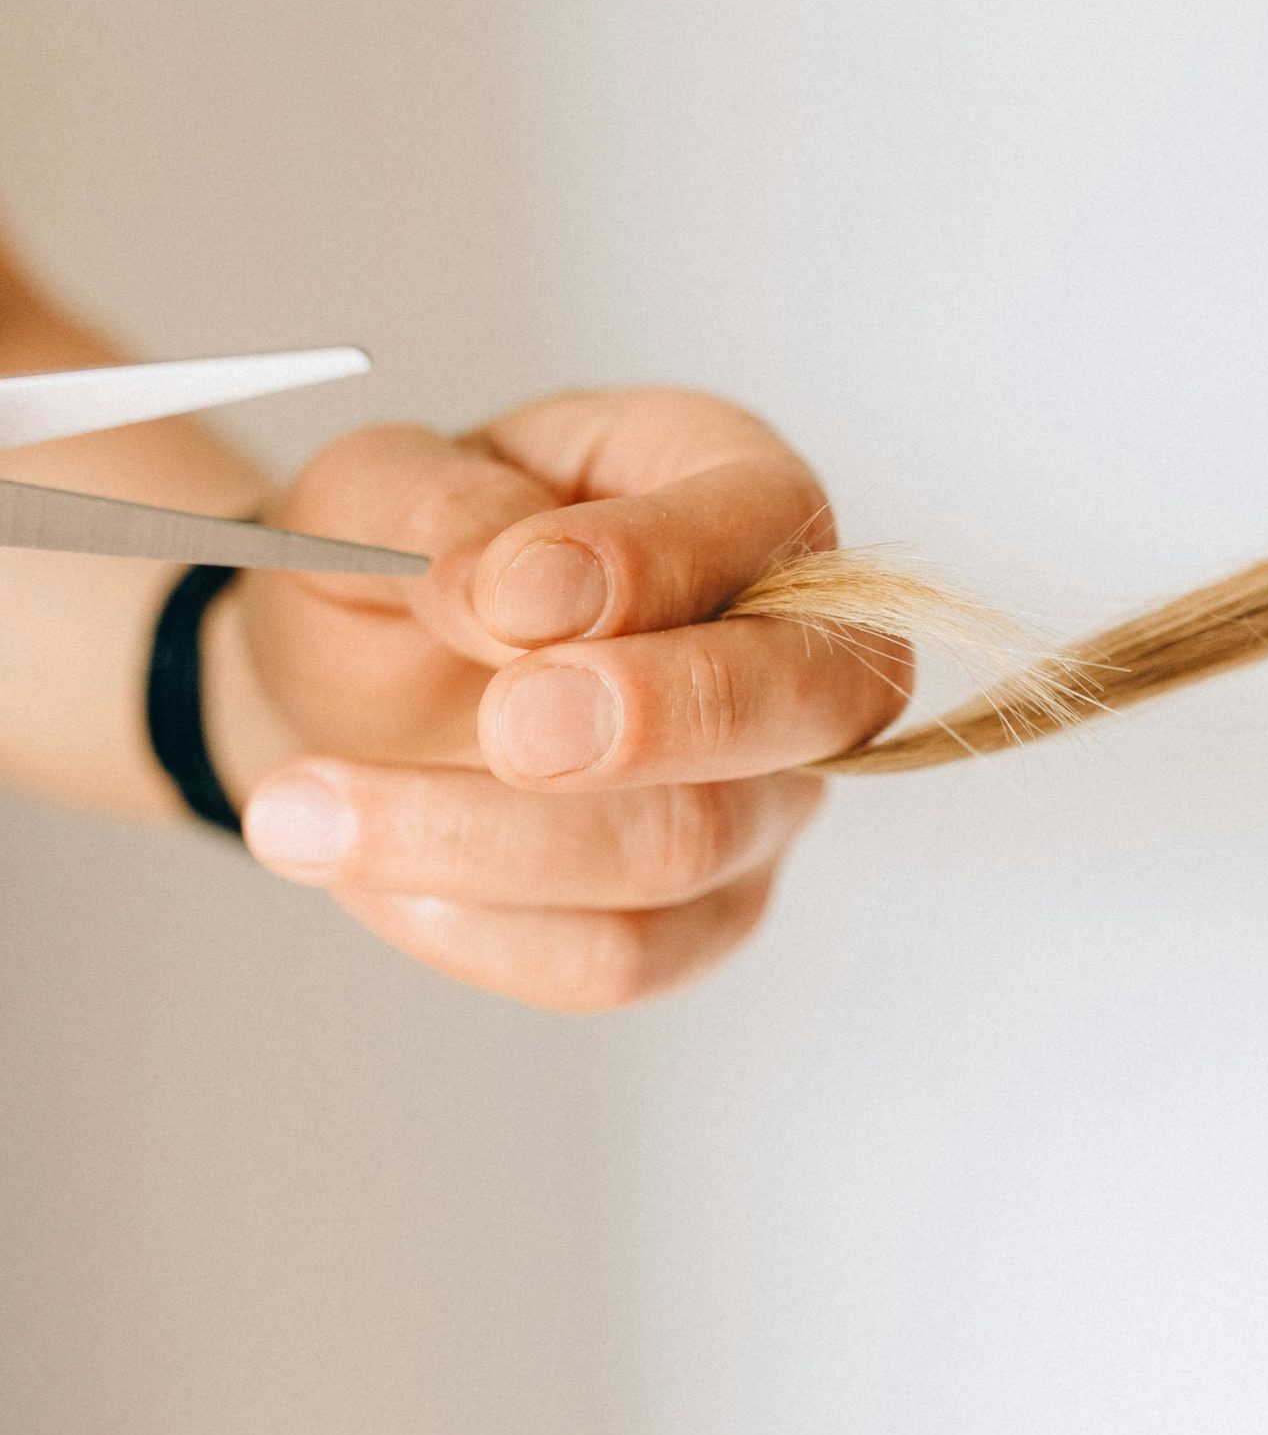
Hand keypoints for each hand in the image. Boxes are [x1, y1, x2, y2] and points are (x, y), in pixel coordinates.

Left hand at [209, 389, 911, 1009]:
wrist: (341, 690)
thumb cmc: (393, 564)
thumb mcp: (371, 490)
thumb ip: (442, 511)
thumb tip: (512, 587)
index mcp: (728, 479)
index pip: (758, 516)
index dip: (649, 563)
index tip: (506, 594)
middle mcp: (786, 642)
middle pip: (802, 700)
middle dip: (651, 719)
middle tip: (506, 727)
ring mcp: (766, 793)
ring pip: (686, 844)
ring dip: (479, 838)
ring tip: (299, 810)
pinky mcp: (703, 916)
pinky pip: (616, 955)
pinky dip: (470, 924)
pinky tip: (360, 872)